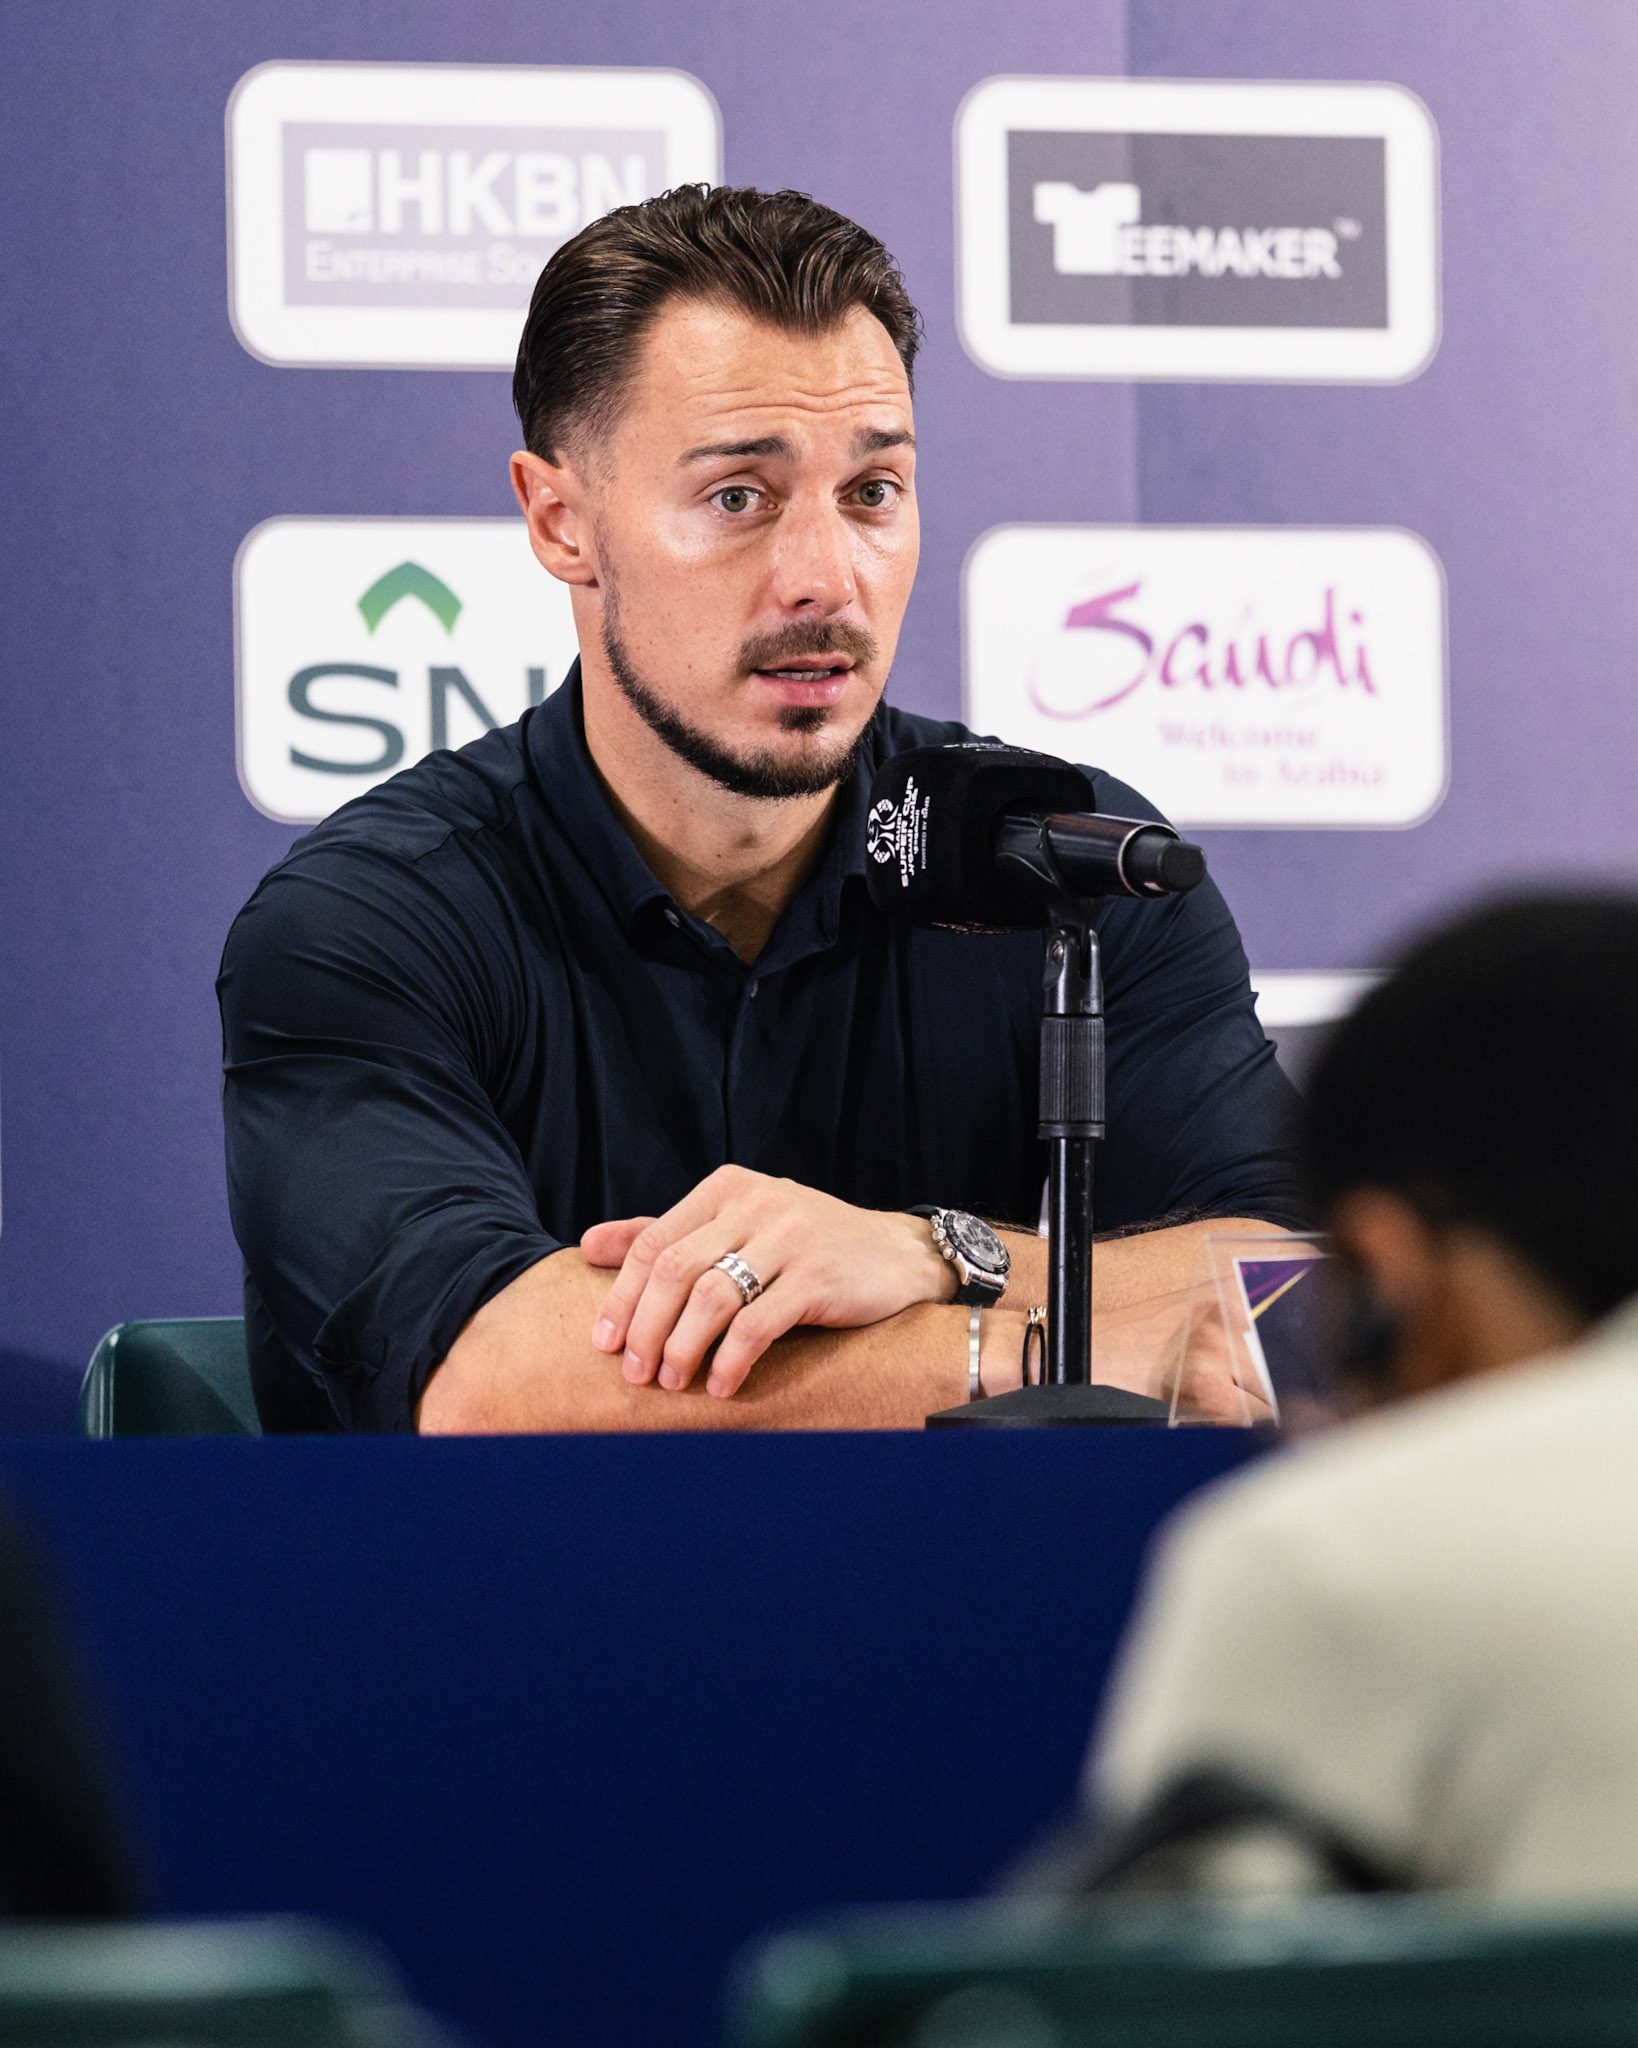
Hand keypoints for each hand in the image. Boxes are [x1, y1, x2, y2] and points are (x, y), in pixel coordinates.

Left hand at [582, 1166, 955, 1397]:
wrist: (898, 1253)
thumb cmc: (807, 1244)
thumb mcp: (737, 1225)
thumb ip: (666, 1233)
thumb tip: (588, 1246)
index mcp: (726, 1188)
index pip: (654, 1242)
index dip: (621, 1297)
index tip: (603, 1343)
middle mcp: (755, 1203)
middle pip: (674, 1271)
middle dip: (645, 1329)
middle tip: (635, 1374)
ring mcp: (789, 1237)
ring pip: (711, 1298)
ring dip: (682, 1349)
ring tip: (672, 1382)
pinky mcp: (817, 1276)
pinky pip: (757, 1325)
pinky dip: (730, 1360)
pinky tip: (721, 1384)